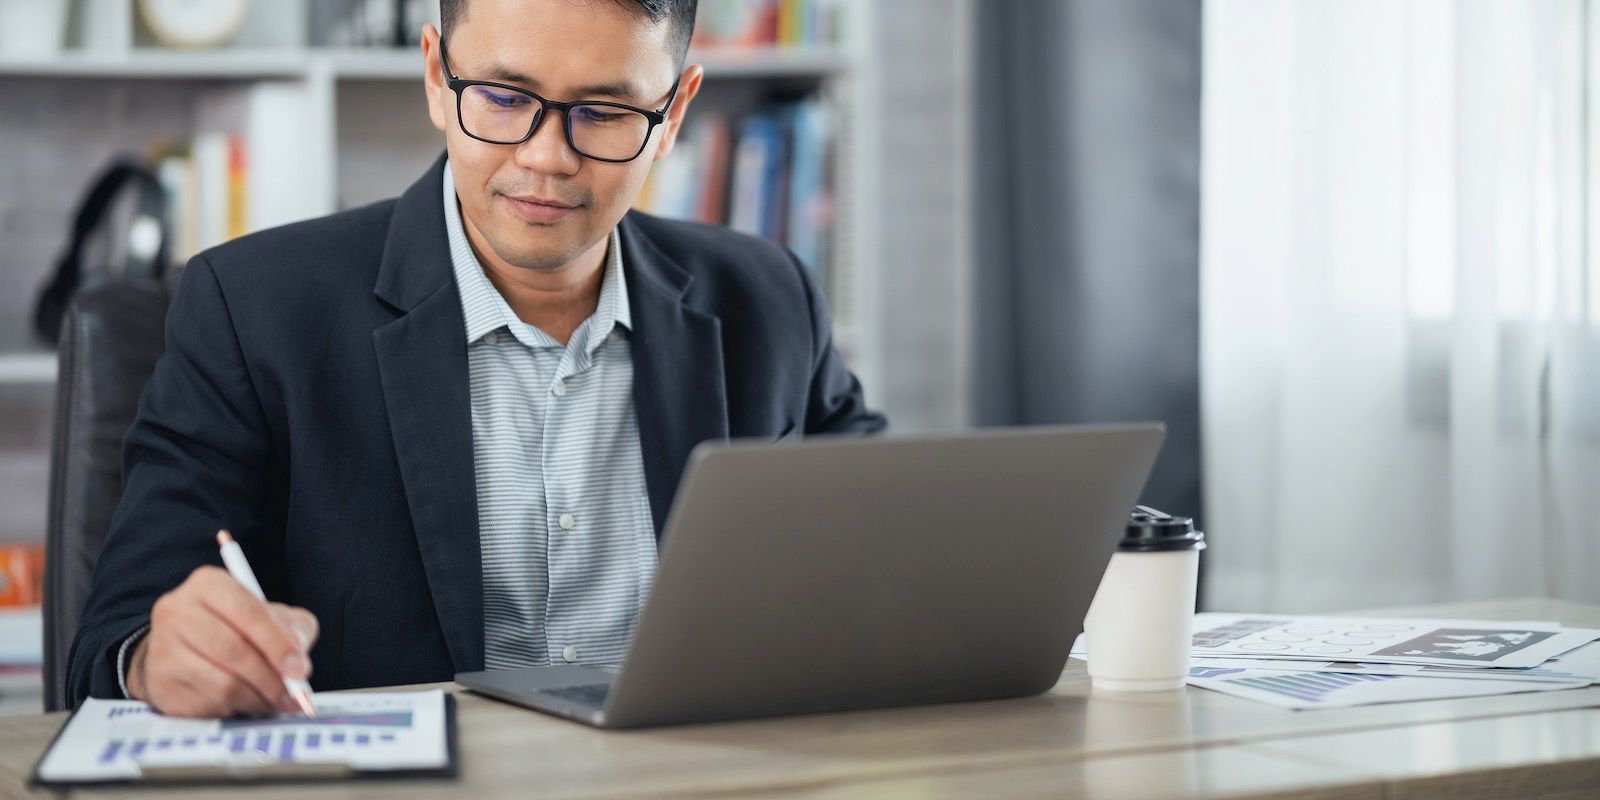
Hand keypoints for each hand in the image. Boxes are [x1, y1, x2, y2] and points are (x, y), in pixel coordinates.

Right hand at [126, 565, 317, 717]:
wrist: (182, 649)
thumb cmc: (236, 629)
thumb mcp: (271, 617)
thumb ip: (293, 630)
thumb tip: (298, 662)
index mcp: (208, 584)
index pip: (249, 613)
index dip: (278, 644)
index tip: (300, 670)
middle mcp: (177, 611)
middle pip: (233, 651)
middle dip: (271, 678)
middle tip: (293, 695)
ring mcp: (163, 649)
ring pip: (222, 684)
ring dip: (256, 699)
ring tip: (273, 701)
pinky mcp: (160, 685)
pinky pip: (207, 706)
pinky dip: (235, 710)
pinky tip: (245, 704)